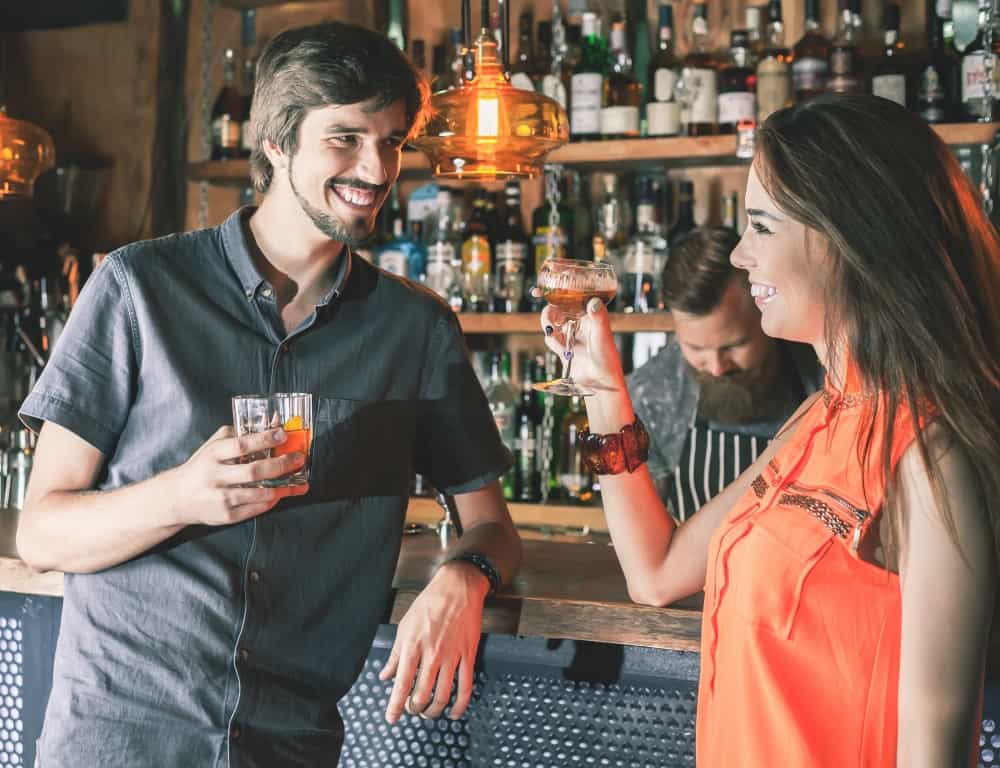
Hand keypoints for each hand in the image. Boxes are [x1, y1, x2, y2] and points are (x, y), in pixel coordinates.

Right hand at [169, 425, 309, 526]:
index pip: (242, 445)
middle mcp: (215, 476)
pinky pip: (254, 508)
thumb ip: (240, 433)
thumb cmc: (202, 467)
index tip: (283, 435)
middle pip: (254, 471)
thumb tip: (273, 422)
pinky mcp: (225, 515)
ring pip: (258, 493)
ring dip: (282, 487)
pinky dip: (270, 501)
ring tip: (298, 482)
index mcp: (213, 455)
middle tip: (298, 459)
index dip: (264, 439)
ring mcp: (220, 498)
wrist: (177, 498)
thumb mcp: (214, 446)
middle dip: (281, 464)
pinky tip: (280, 494)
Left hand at [379, 561, 488, 722]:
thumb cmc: (430, 603)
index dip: (395, 706)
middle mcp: (432, 654)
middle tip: (410, 709)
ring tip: (428, 713)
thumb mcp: (405, 626)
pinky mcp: (468, 656)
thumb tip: (385, 675)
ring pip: (442, 696)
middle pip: (421, 695)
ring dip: (433, 710)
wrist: (458, 588)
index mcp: (413, 646)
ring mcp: (452, 656)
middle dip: (413, 709)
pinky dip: (459, 705)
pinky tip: (454, 712)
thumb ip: (395, 654)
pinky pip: (465, 687)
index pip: (402, 684)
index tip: (392, 718)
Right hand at [538, 292, 626, 393]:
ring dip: (549, 323)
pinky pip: (551, 338)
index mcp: (592, 315)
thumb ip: (598, 318)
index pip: (575, 298)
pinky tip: (560, 347)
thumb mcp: (603, 336)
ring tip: (550, 329)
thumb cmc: (608, 359)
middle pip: (559, 308)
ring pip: (553, 322)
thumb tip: (594, 301)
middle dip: (551, 309)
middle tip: (548, 312)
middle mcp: (580, 323)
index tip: (552, 287)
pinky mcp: (563, 347)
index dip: (563, 292)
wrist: (600, 383)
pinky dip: (551, 340)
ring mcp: (571, 335)